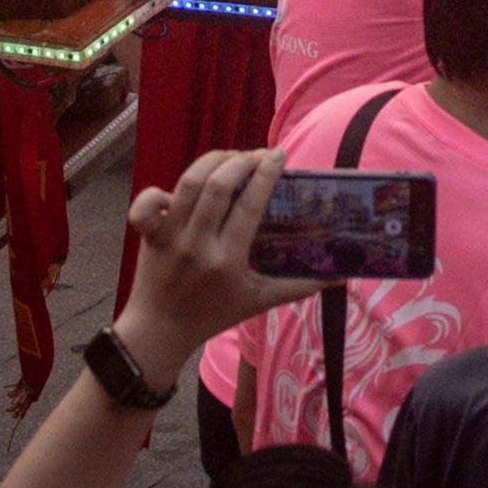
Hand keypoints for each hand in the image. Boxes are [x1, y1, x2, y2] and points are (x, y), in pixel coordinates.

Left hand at [106, 145, 288, 369]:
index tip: (279, 155)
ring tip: (231, 158)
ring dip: (212, 162)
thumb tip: (339, 278)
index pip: (250, 205)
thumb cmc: (213, 315)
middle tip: (257, 156)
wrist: (161, 332)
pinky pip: (148, 203)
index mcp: (228, 260)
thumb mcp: (258, 302)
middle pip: (218, 186)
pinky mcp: (149, 235)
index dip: (266, 174)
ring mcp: (171, 237)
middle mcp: (198, 245)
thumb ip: (298, 287)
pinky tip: (184, 184)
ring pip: (189, 183)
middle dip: (241, 161)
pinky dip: (161, 189)